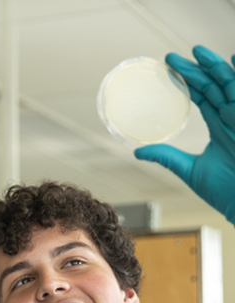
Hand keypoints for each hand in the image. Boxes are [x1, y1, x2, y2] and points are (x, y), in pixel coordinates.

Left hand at [134, 45, 234, 223]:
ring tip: (196, 51)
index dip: (188, 82)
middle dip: (195, 70)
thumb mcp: (189, 170)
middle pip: (214, 86)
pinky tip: (233, 57)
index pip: (203, 97)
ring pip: (230, 83)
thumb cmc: (226, 191)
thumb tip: (138, 152)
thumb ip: (167, 157)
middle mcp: (234, 117)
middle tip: (172, 58)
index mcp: (221, 127)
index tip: (169, 69)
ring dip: (214, 66)